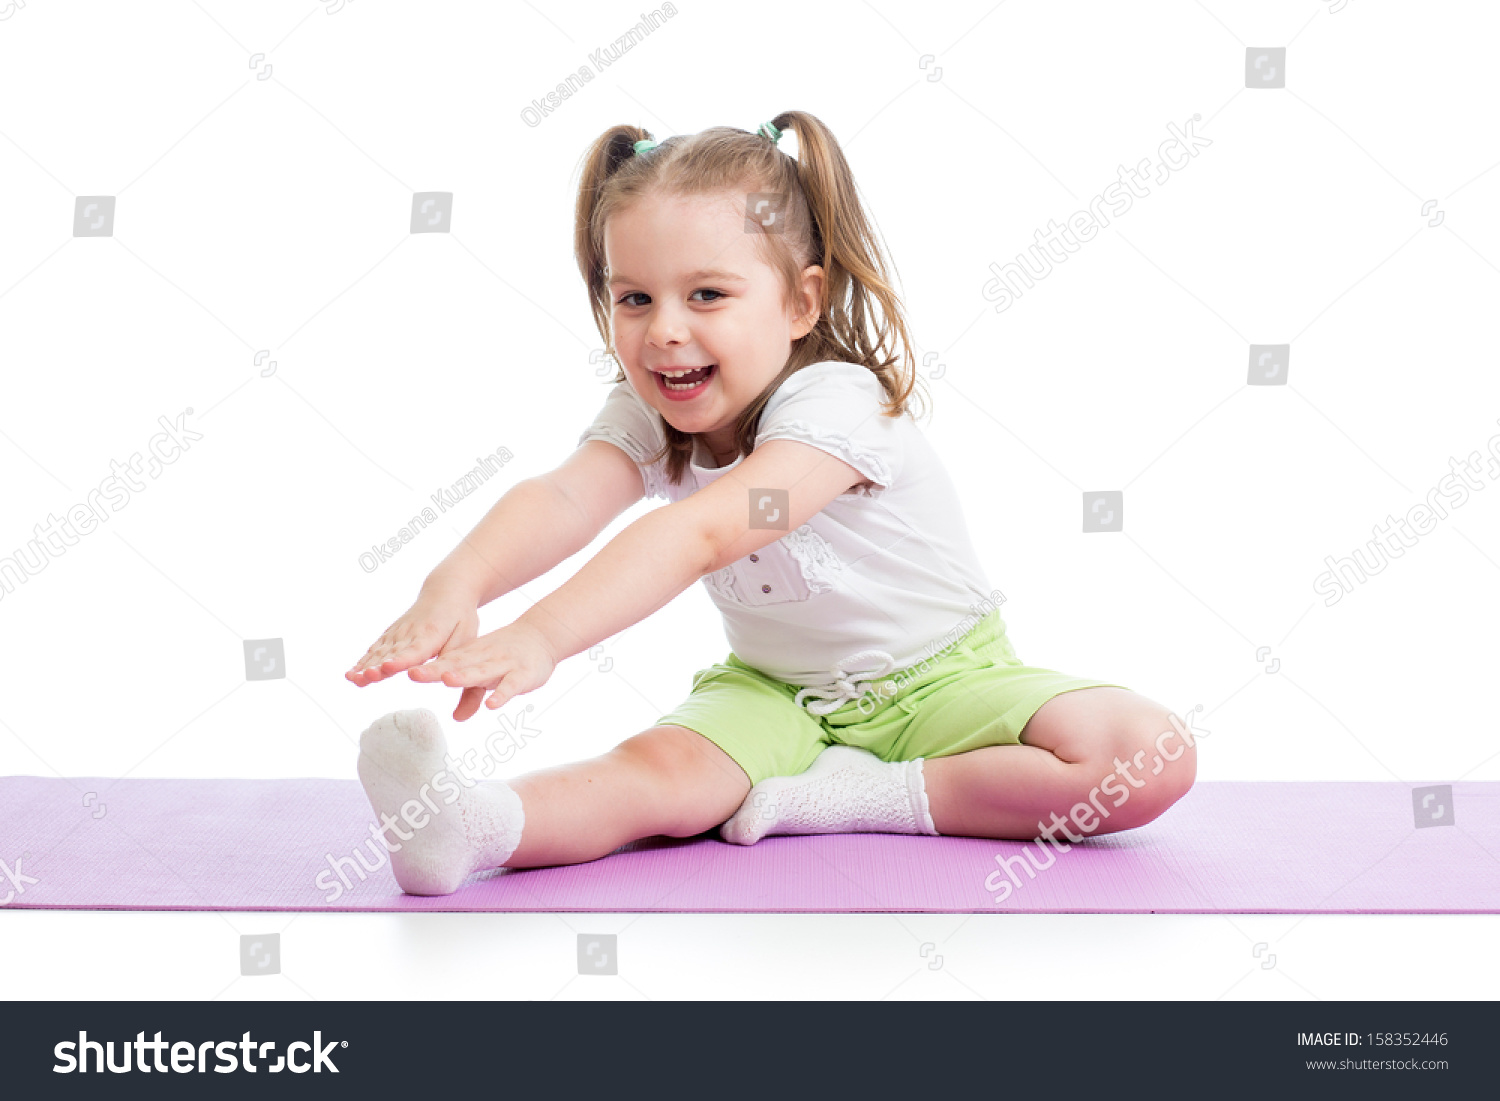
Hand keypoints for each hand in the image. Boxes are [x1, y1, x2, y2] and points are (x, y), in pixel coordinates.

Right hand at [346, 592, 481, 714]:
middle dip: (376, 667)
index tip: (388, 668)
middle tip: (363, 679)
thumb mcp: (465, 635)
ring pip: (380, 651)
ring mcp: (398, 632)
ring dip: (365, 666)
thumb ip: (451, 656)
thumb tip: (441, 675)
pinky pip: (376, 647)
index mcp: (431, 634)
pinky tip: (352, 673)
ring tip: (352, 679)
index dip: (401, 660)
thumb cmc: (459, 616)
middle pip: (391, 653)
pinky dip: (363, 660)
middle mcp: (410, 632)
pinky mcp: (392, 633)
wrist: (446, 590)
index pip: (414, 650)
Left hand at [405, 620, 557, 719]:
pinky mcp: (523, 675)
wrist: (541, 636)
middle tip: (414, 674)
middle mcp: (483, 659)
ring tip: (447, 681)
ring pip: (481, 671)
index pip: (445, 663)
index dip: (426, 668)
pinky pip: (511, 685)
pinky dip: (502, 694)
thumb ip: (471, 696)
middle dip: (436, 671)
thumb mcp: (487, 674)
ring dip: (465, 676)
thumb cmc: (507, 656)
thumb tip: (456, 718)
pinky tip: (492, 705)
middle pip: (457, 665)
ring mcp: (503, 665)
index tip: (405, 672)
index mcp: (471, 657)